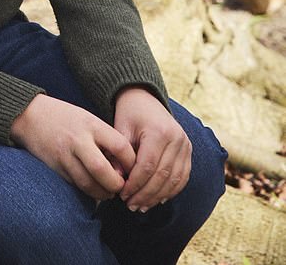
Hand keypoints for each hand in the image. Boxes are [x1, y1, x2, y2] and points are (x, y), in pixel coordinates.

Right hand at [10, 94, 135, 200]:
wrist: (30, 115)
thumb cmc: (64, 117)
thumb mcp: (87, 119)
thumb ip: (105, 138)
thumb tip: (123, 165)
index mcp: (91, 125)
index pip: (120, 147)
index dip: (131, 162)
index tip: (133, 169)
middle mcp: (79, 140)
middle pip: (104, 171)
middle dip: (116, 185)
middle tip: (122, 187)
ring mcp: (65, 155)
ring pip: (89, 184)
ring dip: (103, 193)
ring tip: (109, 192)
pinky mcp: (56, 167)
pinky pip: (76, 185)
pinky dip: (88, 191)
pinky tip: (94, 189)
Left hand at [113, 87, 191, 211]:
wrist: (145, 98)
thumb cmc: (130, 114)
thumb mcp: (120, 128)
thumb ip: (118, 153)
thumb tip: (115, 178)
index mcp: (159, 131)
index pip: (147, 166)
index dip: (135, 184)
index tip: (122, 194)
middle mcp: (176, 138)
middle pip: (162, 175)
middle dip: (145, 194)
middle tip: (130, 205)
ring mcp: (185, 144)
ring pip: (174, 179)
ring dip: (158, 196)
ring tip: (141, 206)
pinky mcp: (188, 150)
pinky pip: (183, 177)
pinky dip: (171, 191)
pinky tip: (157, 199)